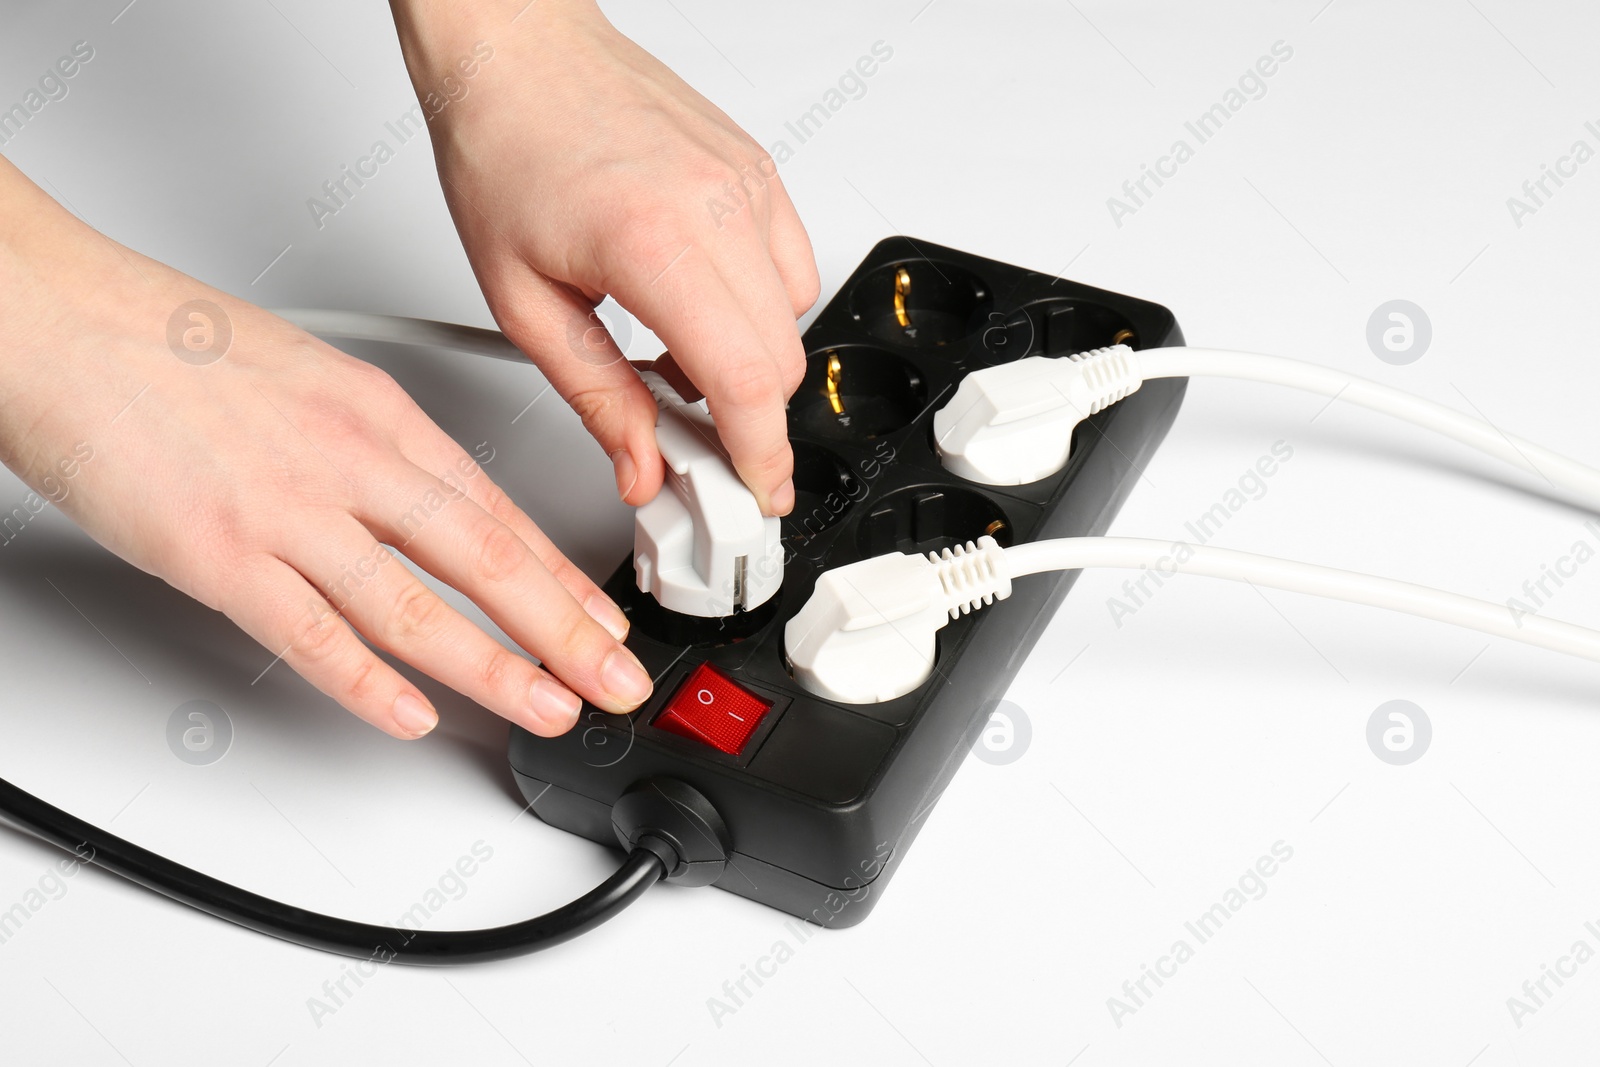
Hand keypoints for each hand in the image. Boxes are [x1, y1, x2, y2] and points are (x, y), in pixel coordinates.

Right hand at [0, 160, 651, 739]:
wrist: (58, 317)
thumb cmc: (169, 343)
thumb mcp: (309, 379)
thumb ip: (371, 448)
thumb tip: (419, 504)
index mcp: (377, 415)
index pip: (497, 512)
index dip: (561, 580)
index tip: (604, 624)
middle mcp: (349, 461)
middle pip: (484, 559)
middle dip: (564, 631)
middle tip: (616, 681)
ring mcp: (286, 511)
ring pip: (415, 605)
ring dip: (494, 667)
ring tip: (548, 708)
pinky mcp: (216, 555)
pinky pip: (310, 633)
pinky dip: (368, 682)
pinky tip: (413, 715)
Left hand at [390, 0, 819, 515]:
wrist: (515, 48)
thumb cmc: (504, 145)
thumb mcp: (522, 300)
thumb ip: (594, 398)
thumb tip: (639, 467)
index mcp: (654, 243)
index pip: (744, 381)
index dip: (760, 456)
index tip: (760, 492)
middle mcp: (718, 206)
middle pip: (780, 362)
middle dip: (746, 419)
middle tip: (690, 439)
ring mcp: (747, 184)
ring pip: (796, 317)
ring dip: (750, 360)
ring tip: (677, 360)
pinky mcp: (757, 170)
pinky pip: (792, 265)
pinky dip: (757, 306)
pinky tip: (697, 305)